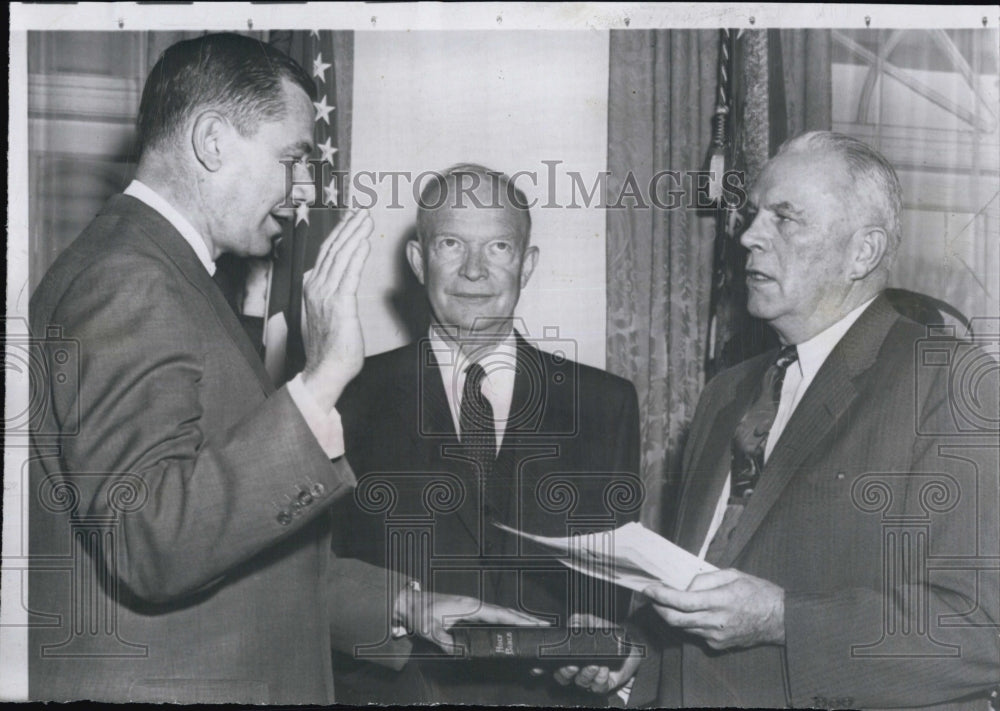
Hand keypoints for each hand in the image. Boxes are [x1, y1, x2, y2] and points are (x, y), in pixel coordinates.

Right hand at [300, 208, 372, 410]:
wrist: (324, 369)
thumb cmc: (329, 346)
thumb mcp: (326, 313)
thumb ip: (331, 294)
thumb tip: (340, 280)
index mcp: (312, 287)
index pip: (327, 252)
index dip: (340, 233)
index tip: (351, 218)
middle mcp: (316, 287)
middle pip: (333, 249)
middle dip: (348, 226)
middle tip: (361, 210)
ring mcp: (325, 295)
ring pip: (341, 256)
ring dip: (354, 234)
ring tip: (365, 219)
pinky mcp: (339, 305)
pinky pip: (348, 274)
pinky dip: (356, 255)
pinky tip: (363, 242)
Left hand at [394, 588, 547, 653]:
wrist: (409, 602)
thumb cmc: (420, 613)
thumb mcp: (431, 630)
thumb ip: (446, 641)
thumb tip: (460, 652)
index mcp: (470, 606)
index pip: (499, 614)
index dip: (518, 619)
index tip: (535, 623)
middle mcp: (474, 604)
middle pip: (505, 611)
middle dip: (525, 618)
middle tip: (545, 626)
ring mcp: (472, 606)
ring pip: (500, 612)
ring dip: (517, 618)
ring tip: (535, 626)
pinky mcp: (468, 610)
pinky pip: (492, 615)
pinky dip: (505, 619)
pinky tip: (511, 626)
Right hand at [548, 614, 640, 694]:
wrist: (629, 645)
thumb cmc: (608, 634)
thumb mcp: (593, 622)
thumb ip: (580, 620)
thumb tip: (571, 623)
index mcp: (571, 655)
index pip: (553, 664)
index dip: (545, 667)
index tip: (545, 666)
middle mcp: (578, 669)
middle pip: (563, 677)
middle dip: (566, 672)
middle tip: (574, 665)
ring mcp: (590, 678)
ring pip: (581, 682)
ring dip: (587, 674)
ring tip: (595, 664)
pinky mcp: (603, 684)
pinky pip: (598, 687)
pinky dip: (599, 679)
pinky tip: (603, 669)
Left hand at [642, 568, 784, 649]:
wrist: (781, 620)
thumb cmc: (758, 592)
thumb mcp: (733, 574)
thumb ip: (705, 579)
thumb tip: (686, 587)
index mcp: (721, 601)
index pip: (682, 601)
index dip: (661, 596)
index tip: (649, 589)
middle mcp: (716, 621)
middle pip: (675, 619)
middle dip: (658, 608)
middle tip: (651, 597)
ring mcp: (716, 636)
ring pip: (683, 628)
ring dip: (670, 615)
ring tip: (667, 602)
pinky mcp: (718, 645)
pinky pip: (695, 633)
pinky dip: (687, 622)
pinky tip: (690, 612)